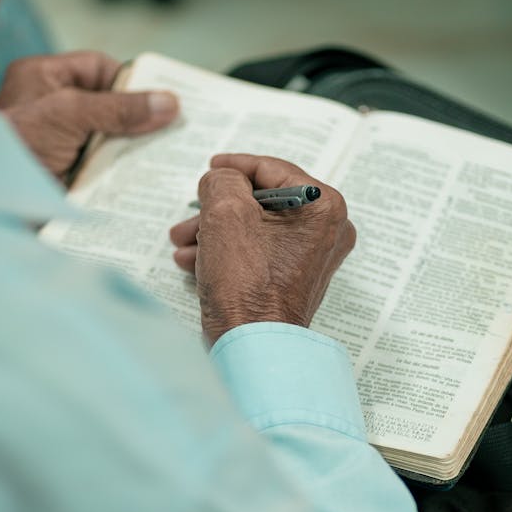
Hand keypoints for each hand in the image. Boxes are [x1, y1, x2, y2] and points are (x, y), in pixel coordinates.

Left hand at [0, 52, 178, 179]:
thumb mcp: (70, 114)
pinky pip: (104, 166)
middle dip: (138, 117)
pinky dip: (124, 172)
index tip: (160, 97)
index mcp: (43, 79)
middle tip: (177, 126)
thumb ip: (118, 108)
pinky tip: (150, 177)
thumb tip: (169, 103)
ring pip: (110, 138)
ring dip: (135, 147)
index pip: (96, 68)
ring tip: (171, 154)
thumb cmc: (17, 144)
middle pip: (109, 105)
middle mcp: (52, 108)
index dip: (129, 80)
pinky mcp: (67, 174)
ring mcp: (60, 143)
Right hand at [170, 154, 355, 344]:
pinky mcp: (295, 278)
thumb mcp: (225, 212)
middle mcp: (327, 231)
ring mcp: (313, 257)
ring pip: (256, 228)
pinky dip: (228, 251)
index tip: (211, 166)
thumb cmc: (246, 285)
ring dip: (216, 231)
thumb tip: (223, 179)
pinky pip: (259, 251)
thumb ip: (222, 180)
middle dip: (219, 208)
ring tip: (184, 243)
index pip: (273, 170)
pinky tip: (194, 260)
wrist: (252, 346)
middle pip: (263, 202)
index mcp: (323, 207)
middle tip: (191, 214)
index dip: (235, 166)